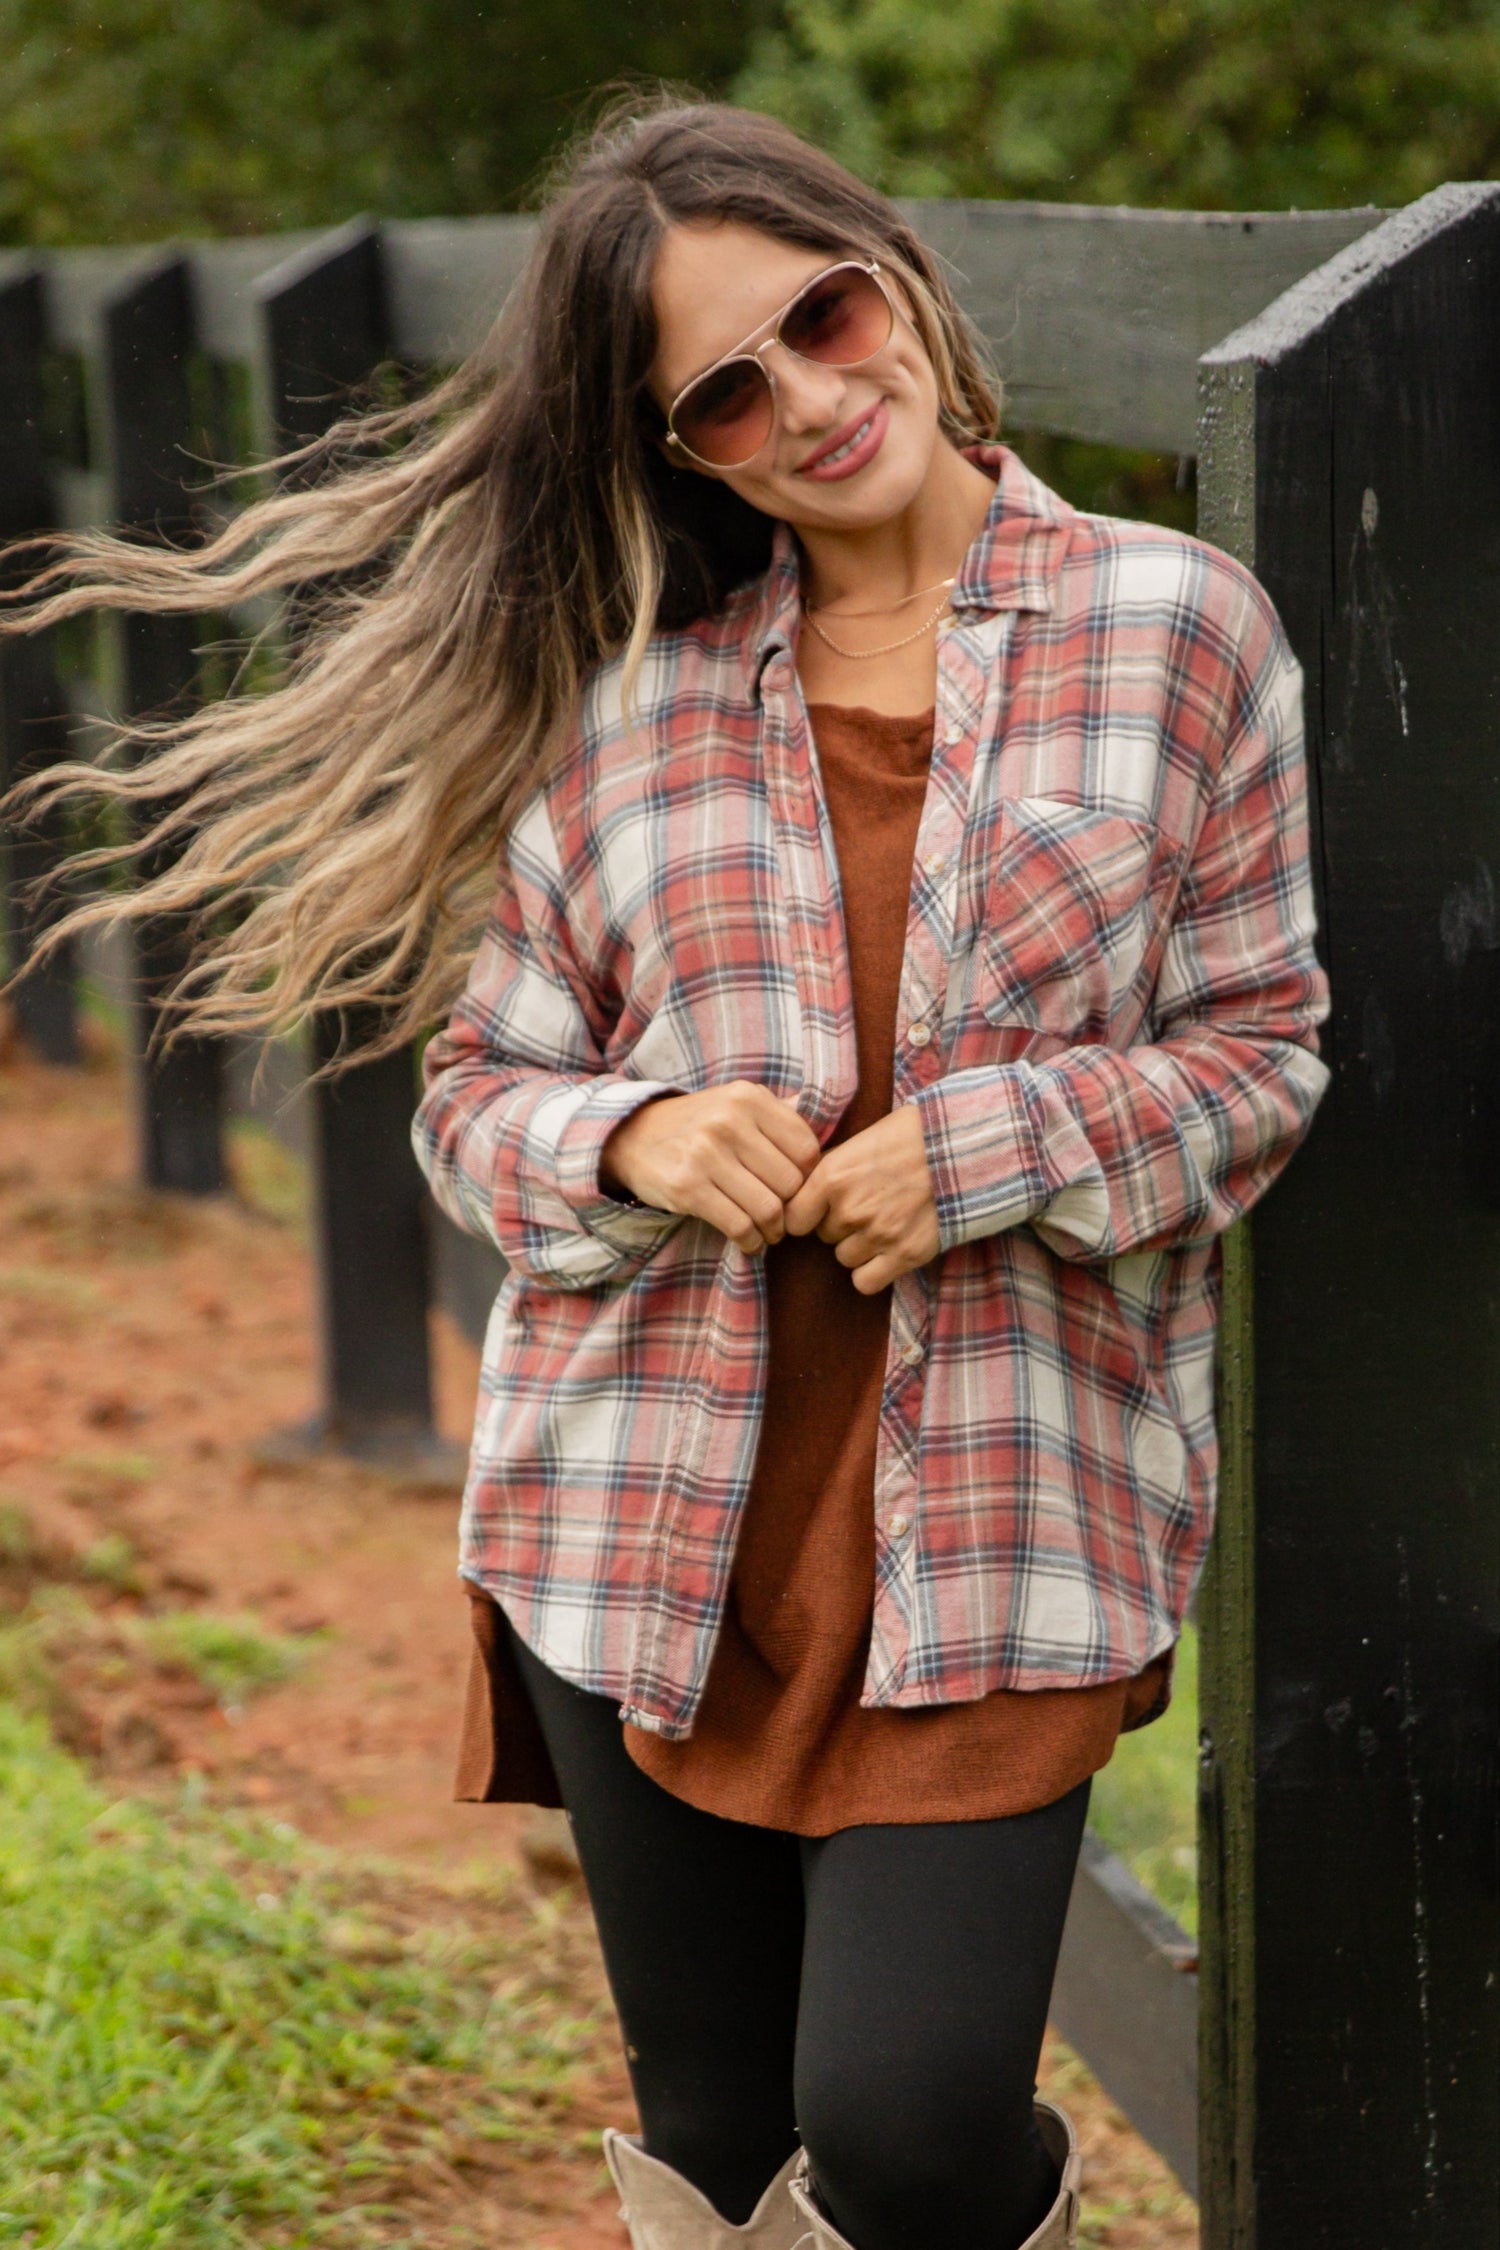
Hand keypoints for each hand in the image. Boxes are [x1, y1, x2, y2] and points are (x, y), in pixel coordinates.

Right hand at [599, 1082, 821, 1254]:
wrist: (632, 1136)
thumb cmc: (697, 1125)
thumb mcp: (735, 1103)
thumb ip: (778, 1112)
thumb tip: (824, 1119)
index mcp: (749, 1098)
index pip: (806, 1150)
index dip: (808, 1178)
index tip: (795, 1190)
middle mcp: (729, 1121)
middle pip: (790, 1183)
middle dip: (791, 1209)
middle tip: (783, 1218)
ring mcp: (706, 1154)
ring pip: (768, 1208)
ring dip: (773, 1230)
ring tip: (768, 1232)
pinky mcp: (687, 1187)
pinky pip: (739, 1225)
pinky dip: (750, 1241)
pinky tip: (748, 1240)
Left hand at [784, 1105, 940, 1292]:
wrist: (964, 1149)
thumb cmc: (910, 1136)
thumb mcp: (860, 1139)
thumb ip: (828, 1165)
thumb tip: (800, 1183)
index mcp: (832, 1177)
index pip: (793, 1219)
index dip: (805, 1216)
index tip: (817, 1212)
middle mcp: (850, 1210)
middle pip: (823, 1236)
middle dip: (840, 1225)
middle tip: (868, 1206)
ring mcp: (878, 1235)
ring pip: (845, 1258)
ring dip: (859, 1246)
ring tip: (884, 1223)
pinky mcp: (905, 1255)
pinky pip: (865, 1282)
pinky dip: (873, 1272)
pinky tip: (887, 1253)